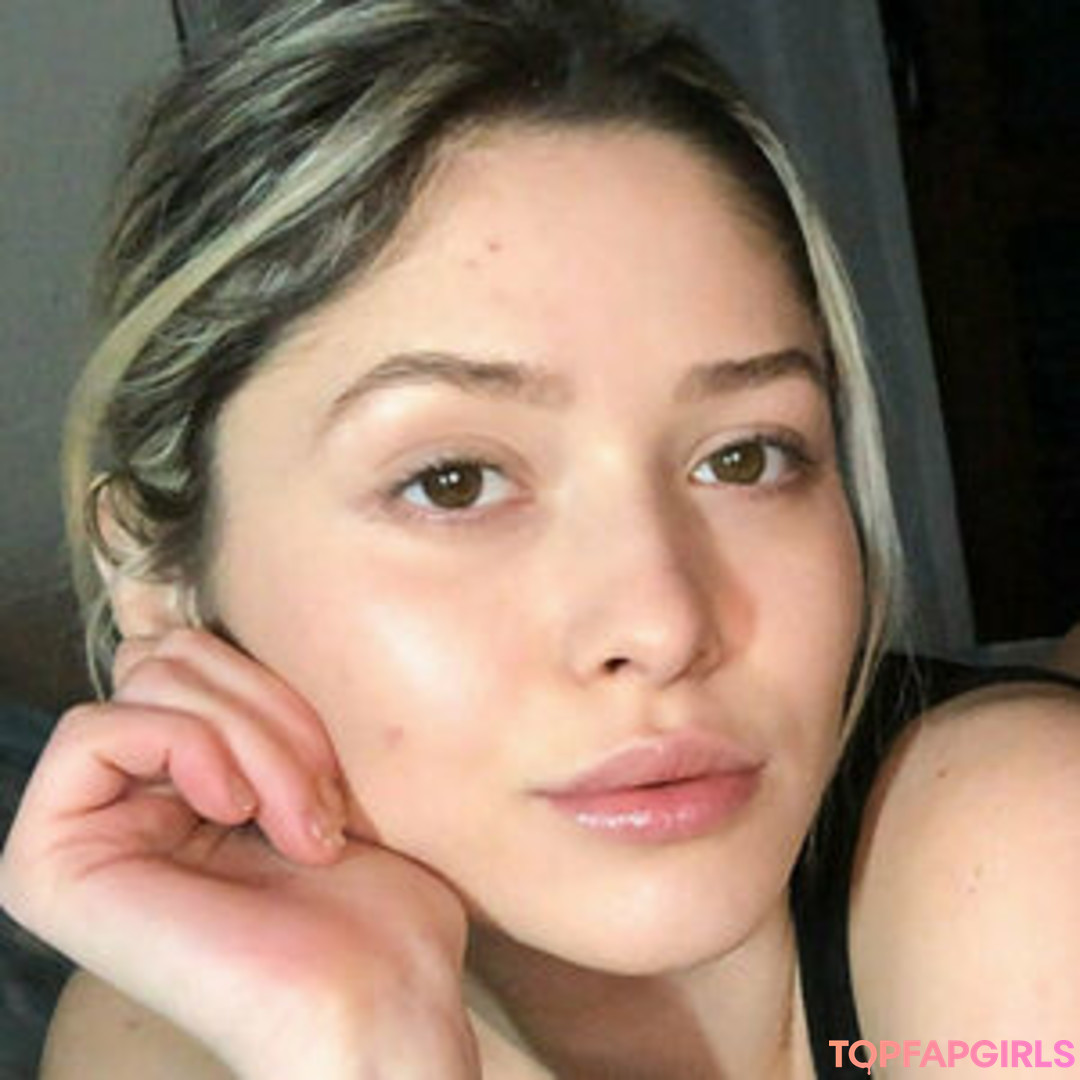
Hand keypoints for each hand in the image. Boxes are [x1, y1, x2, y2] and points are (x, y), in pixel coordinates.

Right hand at [0, 628, 478, 1078]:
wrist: (379, 994)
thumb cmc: (369, 890)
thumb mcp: (310, 755)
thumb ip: (236, 692)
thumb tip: (148, 598)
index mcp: (175, 778)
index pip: (192, 651)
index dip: (271, 682)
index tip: (331, 764)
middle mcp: (118, 800)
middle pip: (170, 654)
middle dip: (270, 713)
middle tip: (321, 804)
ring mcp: (77, 832)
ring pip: (150, 681)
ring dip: (253, 741)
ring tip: (301, 824)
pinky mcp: (48, 864)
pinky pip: (101, 728)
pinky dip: (193, 750)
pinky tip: (238, 812)